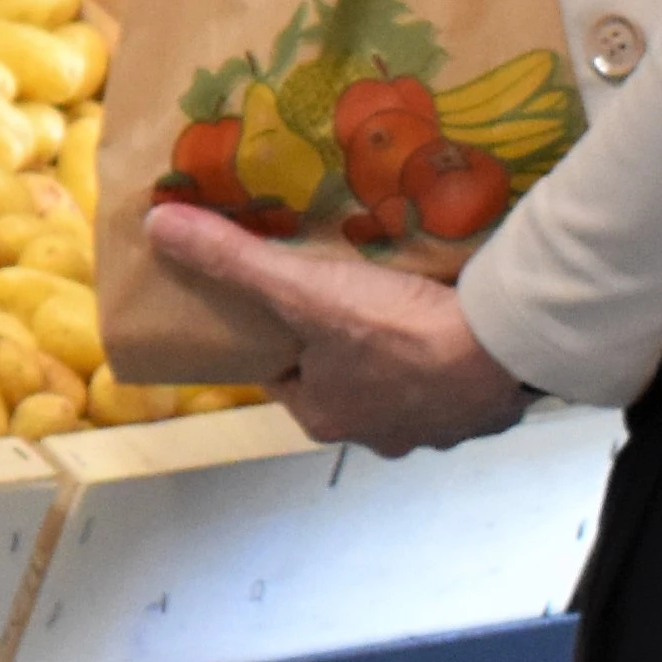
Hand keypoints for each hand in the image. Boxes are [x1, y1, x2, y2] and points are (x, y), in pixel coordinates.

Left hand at [145, 205, 537, 456]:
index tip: (279, 295)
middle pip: (341, 377)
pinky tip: (449, 316)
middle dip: (338, 340)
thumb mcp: (301, 288)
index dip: (276, 334)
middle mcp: (375, 434)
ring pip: (400, 382)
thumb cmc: (394, 328)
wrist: (503, 350)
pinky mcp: (483, 412)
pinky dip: (448, 352)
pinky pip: (454, 379)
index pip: (281, 372)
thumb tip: (157, 226)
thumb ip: (231, 259)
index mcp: (322, 415)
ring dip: (397, 348)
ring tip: (396, 296)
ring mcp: (434, 428)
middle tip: (342, 288)